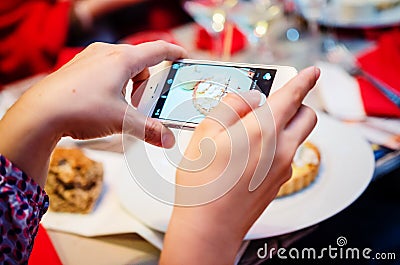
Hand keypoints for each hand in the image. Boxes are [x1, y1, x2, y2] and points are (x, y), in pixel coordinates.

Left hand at [0, 41, 186, 185]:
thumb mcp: (122, 121)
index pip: (157, 50)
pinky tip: (106, 104)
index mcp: (122, 59)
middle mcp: (106, 53)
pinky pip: (106, 71)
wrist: (39, 114)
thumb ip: (149, 129)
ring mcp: (90, 59)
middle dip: (148, 84)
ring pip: (122, 67)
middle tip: (146, 105)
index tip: (183, 57)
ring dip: (130, 85)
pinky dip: (114, 85)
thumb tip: (167, 139)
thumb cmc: (79, 109)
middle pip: (140, 63)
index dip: (174, 53)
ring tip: (124, 108)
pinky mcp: (78, 68)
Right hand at [160, 66, 319, 264]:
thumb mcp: (206, 133)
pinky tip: (247, 155)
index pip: (293, 96)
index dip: (305, 80)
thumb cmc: (204, 183)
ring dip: (283, 126)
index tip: (313, 73)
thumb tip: (250, 98)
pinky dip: (275, 146)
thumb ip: (231, 107)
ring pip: (296, 137)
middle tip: (273, 103)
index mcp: (264, 131)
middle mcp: (281, 149)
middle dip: (296, 104)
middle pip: (306, 116)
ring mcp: (283, 168)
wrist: (210, 226)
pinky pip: (285, 155)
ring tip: (249, 133)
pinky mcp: (279, 182)